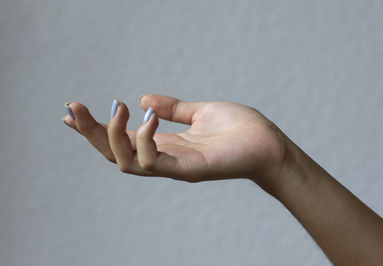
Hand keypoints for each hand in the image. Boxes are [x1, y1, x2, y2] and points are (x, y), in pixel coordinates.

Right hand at [63, 94, 287, 184]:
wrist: (268, 144)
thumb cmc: (238, 129)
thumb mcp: (200, 112)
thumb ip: (173, 108)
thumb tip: (143, 98)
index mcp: (165, 144)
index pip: (121, 140)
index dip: (94, 129)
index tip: (71, 112)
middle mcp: (163, 158)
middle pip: (114, 153)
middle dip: (90, 133)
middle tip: (73, 110)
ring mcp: (174, 167)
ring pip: (125, 162)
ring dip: (112, 135)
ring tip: (116, 108)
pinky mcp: (188, 170)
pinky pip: (154, 162)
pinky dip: (144, 139)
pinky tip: (149, 117)